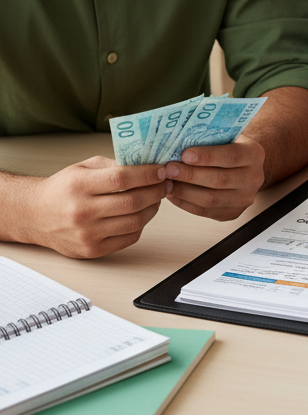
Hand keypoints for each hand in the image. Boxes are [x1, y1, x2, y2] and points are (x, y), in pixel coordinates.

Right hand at [22, 156, 166, 257]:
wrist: (34, 215)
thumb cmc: (62, 189)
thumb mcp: (84, 167)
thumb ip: (114, 165)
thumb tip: (147, 164)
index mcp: (79, 185)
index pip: (122, 178)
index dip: (148, 173)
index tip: (162, 169)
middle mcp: (81, 211)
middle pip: (132, 201)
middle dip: (157, 190)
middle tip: (166, 183)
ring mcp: (86, 234)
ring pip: (135, 221)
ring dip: (153, 208)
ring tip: (157, 198)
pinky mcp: (92, 250)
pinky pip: (129, 238)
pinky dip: (141, 225)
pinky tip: (142, 213)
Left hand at [164, 133, 265, 220]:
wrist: (244, 167)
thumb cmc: (229, 147)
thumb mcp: (227, 137)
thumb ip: (210, 138)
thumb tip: (178, 141)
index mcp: (254, 154)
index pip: (231, 156)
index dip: (207, 156)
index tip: (184, 154)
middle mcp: (254, 178)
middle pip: (219, 180)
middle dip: (190, 175)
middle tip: (168, 169)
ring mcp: (245, 198)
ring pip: (211, 199)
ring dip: (184, 191)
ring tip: (167, 182)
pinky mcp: (233, 213)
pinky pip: (205, 211)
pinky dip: (185, 203)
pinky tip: (173, 194)